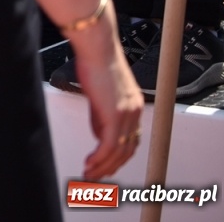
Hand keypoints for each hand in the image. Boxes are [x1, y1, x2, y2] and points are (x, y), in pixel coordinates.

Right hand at [69, 28, 144, 179]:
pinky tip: (90, 164)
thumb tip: (98, 131)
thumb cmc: (95, 60)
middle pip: (127, 150)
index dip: (119, 155)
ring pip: (118, 152)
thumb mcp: (99, 91)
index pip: (130, 138)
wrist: (96, 46)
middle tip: (98, 176)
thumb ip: (101, 114)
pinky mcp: (114, 115)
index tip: (106, 164)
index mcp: (132, 105)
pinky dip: (99, 159)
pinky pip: (108, 145)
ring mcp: (126, 114)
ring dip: (103, 167)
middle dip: (111, 167)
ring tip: (90, 175)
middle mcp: (133, 112)